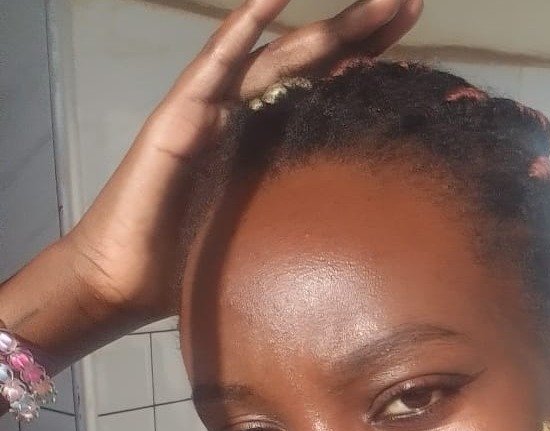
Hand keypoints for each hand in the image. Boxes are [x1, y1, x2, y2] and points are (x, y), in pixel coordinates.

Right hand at [68, 0, 421, 321]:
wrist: (129, 279)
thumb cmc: (198, 261)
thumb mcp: (275, 234)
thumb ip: (313, 215)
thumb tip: (374, 229)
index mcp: (273, 136)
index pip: (329, 86)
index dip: (370, 57)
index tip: (414, 31)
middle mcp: (248, 113)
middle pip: (314, 63)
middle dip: (362, 31)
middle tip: (409, 2)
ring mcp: (214, 109)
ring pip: (278, 57)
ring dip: (325, 28)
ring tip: (373, 1)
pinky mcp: (180, 118)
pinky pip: (214, 68)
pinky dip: (240, 31)